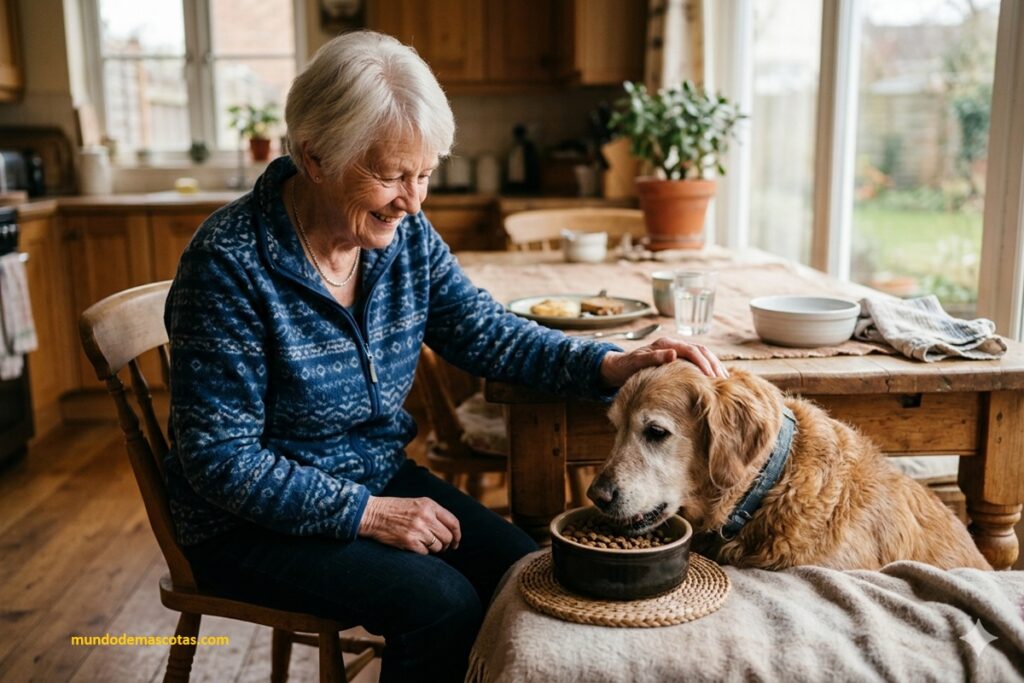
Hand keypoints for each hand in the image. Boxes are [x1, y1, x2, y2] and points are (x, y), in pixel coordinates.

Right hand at [358, 495, 461, 554]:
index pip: (453, 522)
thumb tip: (451, 531)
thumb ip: (434, 513)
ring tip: (426, 544)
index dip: (458, 535)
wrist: (373, 514)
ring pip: (438, 547)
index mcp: (429, 505)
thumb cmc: (396, 509)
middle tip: (441, 547)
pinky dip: (423, 552)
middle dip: (447, 544)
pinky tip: (416, 546)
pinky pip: (425, 552)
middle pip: (448, 537)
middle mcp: (425, 517)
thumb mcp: (417, 503)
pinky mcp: (409, 542)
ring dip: (435, 549)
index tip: (456, 542)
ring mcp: (417, 529)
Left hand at [599, 337, 728, 386]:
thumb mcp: (636, 362)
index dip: (704, 362)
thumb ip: (653, 357)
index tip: (711, 377)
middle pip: (702, 351)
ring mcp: (677, 353)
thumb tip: (674, 354)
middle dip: (714, 365)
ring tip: (724, 382)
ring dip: (714, 367)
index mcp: (667, 344)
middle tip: (724, 382)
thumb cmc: (626, 366)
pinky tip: (714, 382)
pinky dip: (708, 371)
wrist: (617, 368)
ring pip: (702, 356)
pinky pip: (697, 364)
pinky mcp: (678, 362)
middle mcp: (675, 346)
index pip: (692, 350)